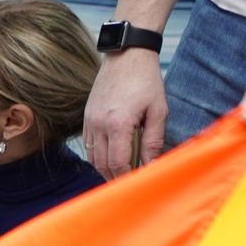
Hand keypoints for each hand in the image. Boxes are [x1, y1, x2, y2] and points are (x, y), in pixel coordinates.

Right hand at [84, 49, 168, 178]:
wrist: (126, 56)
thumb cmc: (146, 81)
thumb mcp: (158, 111)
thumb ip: (154, 140)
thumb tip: (152, 165)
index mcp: (117, 124)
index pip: (117, 162)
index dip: (126, 178)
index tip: (136, 187)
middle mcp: (98, 125)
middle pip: (101, 164)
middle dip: (114, 179)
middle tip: (127, 188)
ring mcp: (89, 121)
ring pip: (92, 156)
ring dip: (104, 170)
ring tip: (118, 177)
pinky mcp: (87, 117)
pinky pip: (88, 144)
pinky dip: (97, 156)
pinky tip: (109, 159)